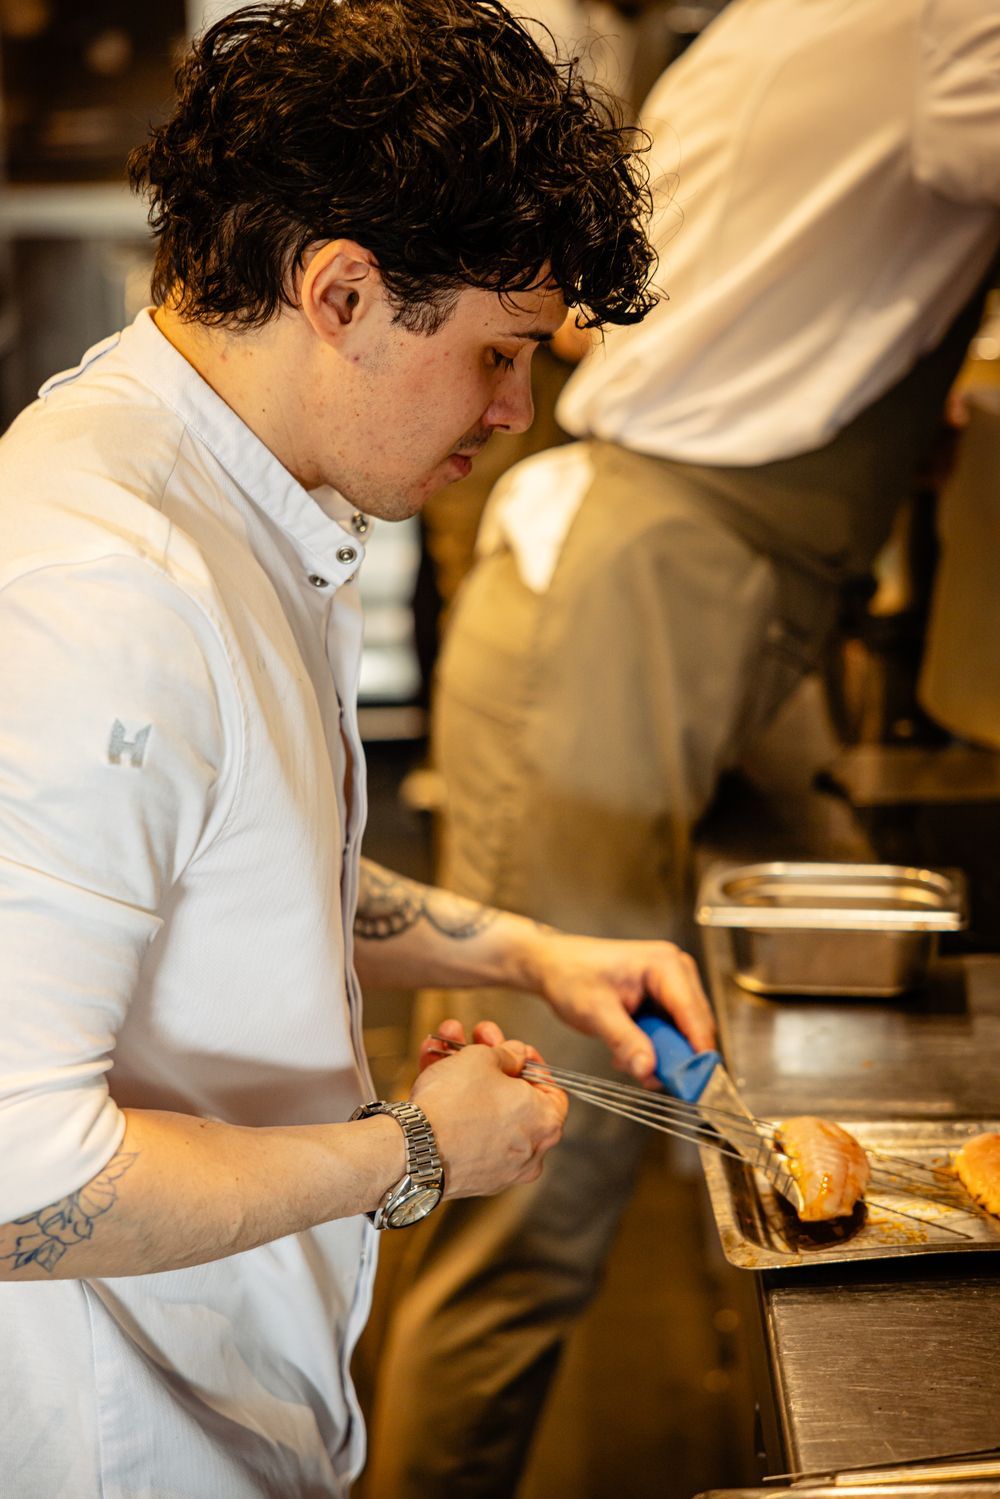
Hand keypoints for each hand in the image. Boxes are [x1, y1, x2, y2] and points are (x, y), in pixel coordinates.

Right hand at [410, 1019, 566, 1198]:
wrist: (414, 1148)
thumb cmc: (456, 1104)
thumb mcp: (484, 1058)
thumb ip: (507, 1053)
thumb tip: (514, 1056)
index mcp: (546, 1123)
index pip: (552, 1089)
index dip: (531, 1062)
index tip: (513, 1048)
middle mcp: (530, 1151)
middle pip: (514, 1096)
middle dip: (491, 1061)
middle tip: (476, 1039)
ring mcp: (500, 1167)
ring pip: (486, 1110)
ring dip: (465, 1073)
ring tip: (444, 1045)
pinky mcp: (470, 1175)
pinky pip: (468, 1131)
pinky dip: (454, 1103)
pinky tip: (433, 1069)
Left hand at [529, 932, 715, 1082]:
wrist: (554, 965)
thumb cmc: (571, 976)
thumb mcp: (595, 1011)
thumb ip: (624, 1041)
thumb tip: (648, 1069)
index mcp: (665, 965)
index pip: (693, 1014)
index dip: (697, 1050)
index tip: (695, 1084)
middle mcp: (677, 971)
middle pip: (695, 1026)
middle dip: (676, 1057)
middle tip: (650, 1080)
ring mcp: (673, 985)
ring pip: (685, 1033)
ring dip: (663, 1055)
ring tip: (629, 1062)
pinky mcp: (665, 998)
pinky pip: (672, 1032)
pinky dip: (655, 1048)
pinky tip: (629, 1053)